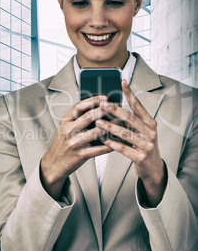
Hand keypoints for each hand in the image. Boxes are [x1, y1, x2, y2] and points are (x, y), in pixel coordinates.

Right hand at [40, 95, 112, 199]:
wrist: (53, 164)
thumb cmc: (61, 145)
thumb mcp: (63, 129)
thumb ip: (76, 120)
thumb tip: (95, 108)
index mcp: (64, 122)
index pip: (78, 107)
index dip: (92, 100)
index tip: (103, 97)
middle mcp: (68, 131)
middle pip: (88, 117)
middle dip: (104, 110)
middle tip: (115, 106)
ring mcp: (75, 143)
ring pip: (96, 132)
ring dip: (110, 126)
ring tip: (120, 121)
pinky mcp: (81, 155)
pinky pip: (99, 149)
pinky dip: (110, 144)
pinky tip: (117, 140)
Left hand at [96, 80, 166, 206]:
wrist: (153, 168)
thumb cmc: (143, 146)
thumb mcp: (141, 131)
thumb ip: (131, 120)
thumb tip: (114, 105)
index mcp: (150, 122)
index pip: (138, 105)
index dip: (130, 93)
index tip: (122, 82)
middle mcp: (150, 132)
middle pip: (130, 117)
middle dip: (115, 109)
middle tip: (102, 104)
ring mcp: (146, 145)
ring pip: (125, 133)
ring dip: (110, 127)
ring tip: (98, 122)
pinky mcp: (141, 157)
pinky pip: (124, 149)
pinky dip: (112, 143)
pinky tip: (103, 140)